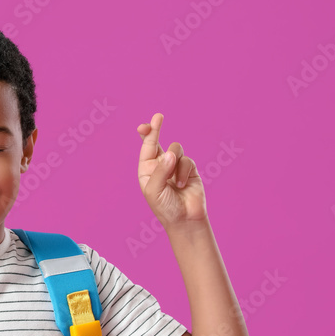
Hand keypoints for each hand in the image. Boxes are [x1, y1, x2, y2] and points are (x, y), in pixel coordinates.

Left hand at [136, 113, 206, 228]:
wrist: (185, 219)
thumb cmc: (165, 206)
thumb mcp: (155, 189)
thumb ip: (161, 170)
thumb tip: (171, 153)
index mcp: (147, 169)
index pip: (146, 148)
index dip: (146, 134)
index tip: (144, 125)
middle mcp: (160, 164)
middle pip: (159, 141)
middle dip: (156, 129)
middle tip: (158, 116)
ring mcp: (175, 165)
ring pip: (175, 149)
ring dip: (174, 165)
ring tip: (174, 183)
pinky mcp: (189, 168)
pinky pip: (187, 160)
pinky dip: (183, 172)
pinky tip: (182, 185)